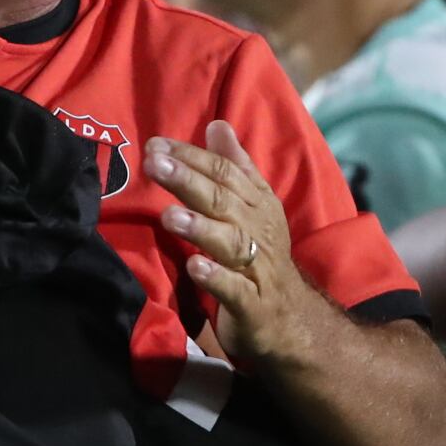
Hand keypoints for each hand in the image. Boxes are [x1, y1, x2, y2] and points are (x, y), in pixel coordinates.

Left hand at [148, 121, 322, 366]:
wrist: (291, 320)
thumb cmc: (261, 258)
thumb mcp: (253, 208)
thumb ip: (234, 167)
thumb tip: (217, 125)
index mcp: (257, 206)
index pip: (224, 173)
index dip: (192, 157)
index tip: (156, 145)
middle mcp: (258, 231)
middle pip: (223, 201)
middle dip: (189, 181)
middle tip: (154, 164)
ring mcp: (256, 269)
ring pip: (229, 243)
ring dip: (200, 227)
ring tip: (170, 215)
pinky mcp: (251, 305)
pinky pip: (235, 290)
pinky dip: (216, 278)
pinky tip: (195, 267)